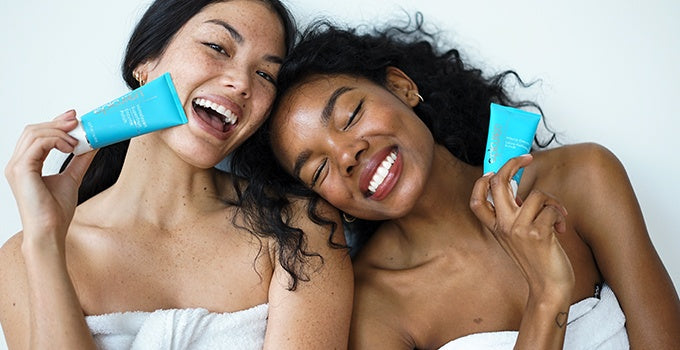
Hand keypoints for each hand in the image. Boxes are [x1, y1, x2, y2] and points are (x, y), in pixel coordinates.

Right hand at [5, 110, 95, 244]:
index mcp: (26, 164)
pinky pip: (38, 143)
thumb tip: (93, 145)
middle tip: (78, 121)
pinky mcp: (21, 169)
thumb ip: (80, 160)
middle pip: (33, 130)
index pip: (37, 135)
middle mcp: (17, 163)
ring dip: (59, 132)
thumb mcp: (72, 178)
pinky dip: (56, 140)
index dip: (55, 123)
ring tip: (77, 141)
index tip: (74, 119)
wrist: (50, 232)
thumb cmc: (55, 212)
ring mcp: (16, 166)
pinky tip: (70, 147)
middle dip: (57, 122)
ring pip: (34, 133)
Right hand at [469, 154, 574, 300]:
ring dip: (554, 203)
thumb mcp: (517, 236)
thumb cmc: (538, 261)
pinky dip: (562, 217)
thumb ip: (514, 214)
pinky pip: (553, 209)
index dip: (481, 181)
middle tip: (527, 158)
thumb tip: (517, 188)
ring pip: (537, 195)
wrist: (549, 288)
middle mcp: (504, 226)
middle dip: (512, 163)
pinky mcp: (537, 233)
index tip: (493, 171)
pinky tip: (561, 230)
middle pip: (498, 183)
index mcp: (497, 227)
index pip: (476, 200)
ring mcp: (519, 229)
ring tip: (558, 217)